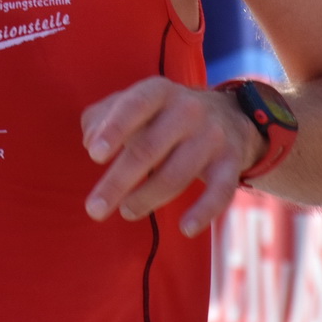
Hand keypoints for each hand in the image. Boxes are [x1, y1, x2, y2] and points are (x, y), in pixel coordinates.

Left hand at [81, 77, 265, 237]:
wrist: (228, 115)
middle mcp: (188, 110)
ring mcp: (212, 136)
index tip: (94, 155)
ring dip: (147, 198)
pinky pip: (221, 191)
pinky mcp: (231, 163)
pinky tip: (185, 229)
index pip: (135, 106)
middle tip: (94, 209)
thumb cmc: (163, 115)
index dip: (114, 129)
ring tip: (126, 212)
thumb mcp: (134, 104)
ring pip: (177, 174)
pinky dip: (204, 212)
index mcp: (159, 91)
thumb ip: (103, 117)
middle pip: (149, 148)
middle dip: (118, 181)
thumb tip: (90, 141)